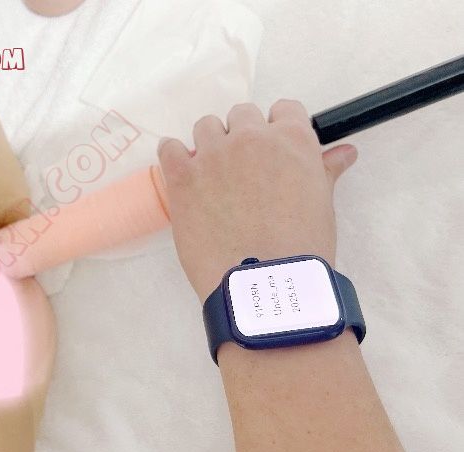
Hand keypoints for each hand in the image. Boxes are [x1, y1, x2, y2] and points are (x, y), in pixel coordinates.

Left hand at [157, 100, 357, 300]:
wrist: (263, 279)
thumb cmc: (300, 247)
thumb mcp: (321, 204)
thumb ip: (325, 170)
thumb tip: (344, 153)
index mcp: (292, 139)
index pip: (284, 110)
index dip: (277, 130)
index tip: (272, 153)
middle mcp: (251, 137)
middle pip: (242, 115)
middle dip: (242, 136)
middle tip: (243, 172)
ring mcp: (213, 155)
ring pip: (206, 126)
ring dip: (209, 143)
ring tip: (213, 175)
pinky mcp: (182, 176)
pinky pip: (169, 148)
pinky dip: (174, 156)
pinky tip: (184, 175)